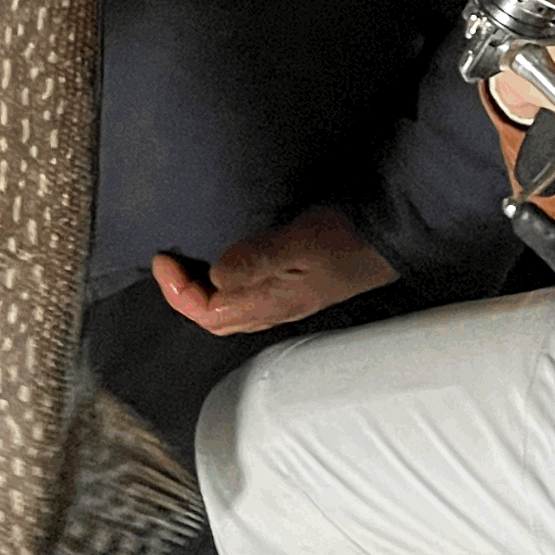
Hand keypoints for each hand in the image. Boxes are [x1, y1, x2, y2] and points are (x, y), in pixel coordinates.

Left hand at [151, 205, 399, 337]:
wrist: (392, 236)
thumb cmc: (349, 238)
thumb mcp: (301, 243)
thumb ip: (258, 260)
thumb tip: (215, 276)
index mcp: (271, 302)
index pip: (209, 312)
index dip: (178, 291)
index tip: (162, 259)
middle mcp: (274, 307)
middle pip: (215, 318)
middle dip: (183, 296)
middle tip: (167, 263)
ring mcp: (285, 299)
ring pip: (230, 310)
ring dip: (201, 293)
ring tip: (185, 265)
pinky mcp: (293, 286)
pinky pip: (246, 297)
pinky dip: (223, 286)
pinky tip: (224, 267)